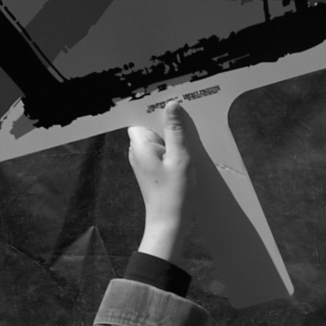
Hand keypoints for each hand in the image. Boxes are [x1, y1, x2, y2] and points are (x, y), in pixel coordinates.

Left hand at [128, 102, 194, 264]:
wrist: (169, 222)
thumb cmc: (174, 192)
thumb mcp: (179, 156)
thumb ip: (174, 129)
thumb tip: (171, 104)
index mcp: (139, 145)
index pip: (141, 117)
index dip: (155, 110)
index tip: (171, 103)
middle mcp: (137, 151)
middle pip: (150, 126)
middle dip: (166, 122)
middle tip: (186, 118)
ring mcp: (143, 161)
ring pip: (157, 138)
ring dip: (171, 136)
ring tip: (188, 137)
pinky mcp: (150, 169)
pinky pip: (160, 150)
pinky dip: (171, 148)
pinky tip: (184, 152)